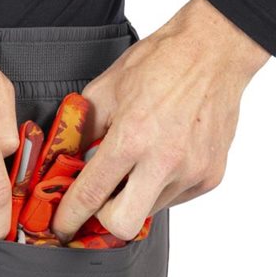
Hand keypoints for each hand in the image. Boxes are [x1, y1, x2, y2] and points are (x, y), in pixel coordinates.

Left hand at [51, 0, 269, 242]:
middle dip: (104, 218)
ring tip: (139, 161)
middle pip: (123, 225)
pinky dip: (161, 185)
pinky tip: (163, 156)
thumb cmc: (161, 63)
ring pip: (150, 210)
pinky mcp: (211, 176)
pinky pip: (175, 197)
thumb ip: (82, 131)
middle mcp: (164, 160)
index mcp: (132, 137)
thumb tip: (66, 161)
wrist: (213, 51)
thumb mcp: (105, 90)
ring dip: (136, 195)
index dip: (69, 216)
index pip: (91, 194)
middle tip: (100, 199)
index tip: (62, 225)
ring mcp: (192, 172)